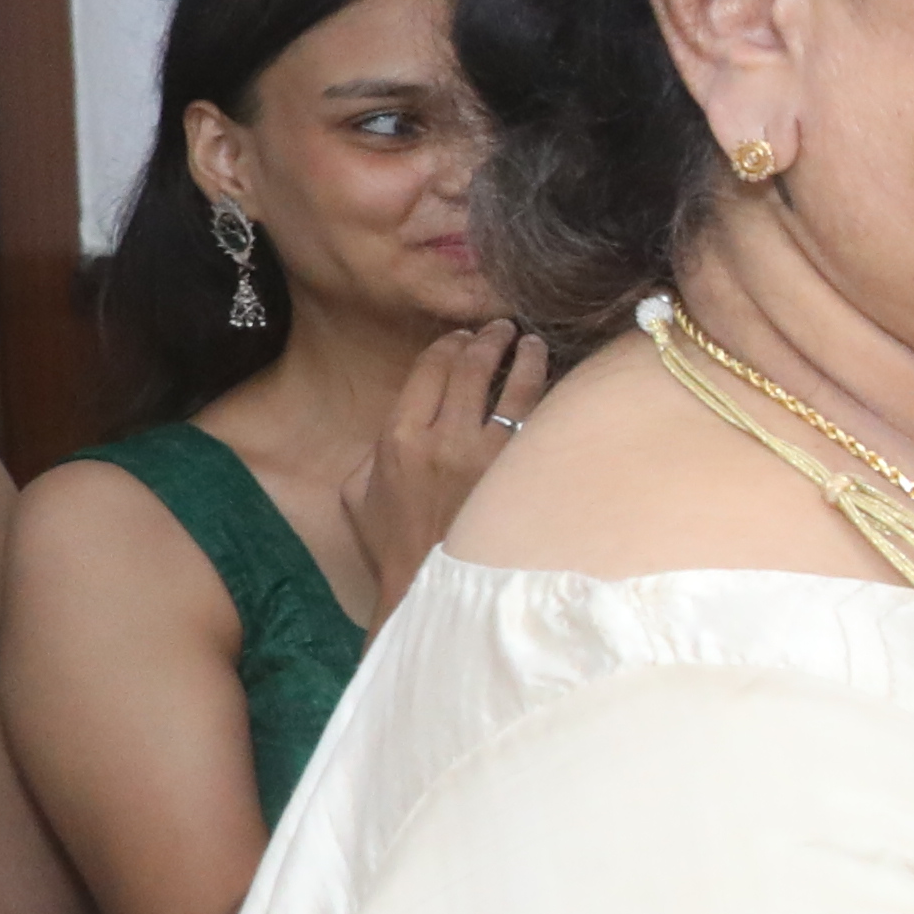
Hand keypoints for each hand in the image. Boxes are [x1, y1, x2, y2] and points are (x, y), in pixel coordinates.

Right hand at [336, 321, 546, 601]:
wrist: (434, 585)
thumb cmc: (393, 544)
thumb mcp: (358, 495)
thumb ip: (372, 454)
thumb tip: (395, 424)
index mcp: (399, 438)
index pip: (429, 370)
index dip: (448, 345)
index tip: (461, 336)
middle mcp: (444, 438)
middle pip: (470, 370)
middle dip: (487, 340)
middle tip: (501, 328)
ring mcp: (488, 456)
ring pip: (513, 389)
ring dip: (525, 357)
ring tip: (532, 343)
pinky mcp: (522, 474)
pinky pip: (540, 423)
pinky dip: (548, 397)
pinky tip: (555, 383)